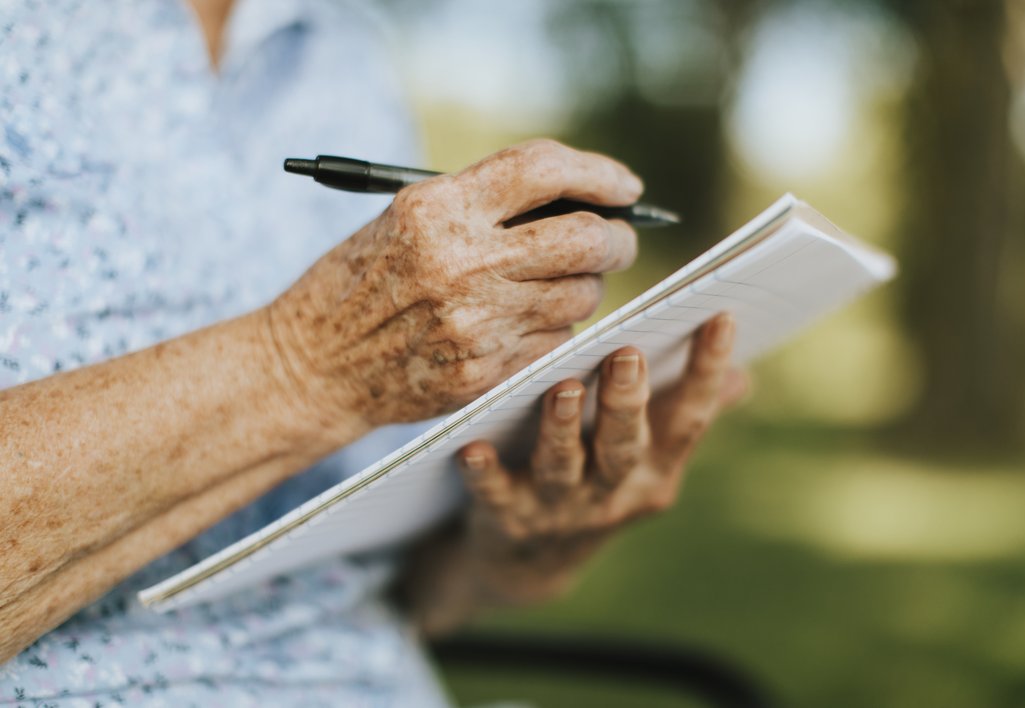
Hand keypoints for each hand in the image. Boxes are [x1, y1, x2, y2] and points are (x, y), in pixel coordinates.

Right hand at [266, 140, 641, 436]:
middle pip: (584, 239)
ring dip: (587, 287)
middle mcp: (461, 263)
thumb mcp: (404, 219)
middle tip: (620, 240)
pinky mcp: (484, 372)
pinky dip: (555, 330)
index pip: (543, 170)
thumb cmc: (360, 282)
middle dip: (618, 238)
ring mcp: (476, 323)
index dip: (597, 173)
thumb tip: (575, 196)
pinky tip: (525, 325)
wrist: (314, 366)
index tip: (625, 186)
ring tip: (561, 283)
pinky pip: (556, 343)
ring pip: (581, 297)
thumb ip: (482, 203)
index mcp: (436, 209)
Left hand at [453, 313, 746, 603]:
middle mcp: (613, 492)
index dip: (707, 371)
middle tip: (627, 353)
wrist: (530, 565)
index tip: (720, 315)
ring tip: (563, 387)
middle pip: (624, 446)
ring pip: (562, 467)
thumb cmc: (596, 484)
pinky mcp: (509, 520)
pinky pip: (495, 495)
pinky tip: (473, 447)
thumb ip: (685, 416)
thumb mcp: (646, 460)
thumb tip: (743, 376)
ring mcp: (560, 510)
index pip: (689, 419)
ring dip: (562, 429)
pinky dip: (485, 474)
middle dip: (627, 402)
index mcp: (654, 470)